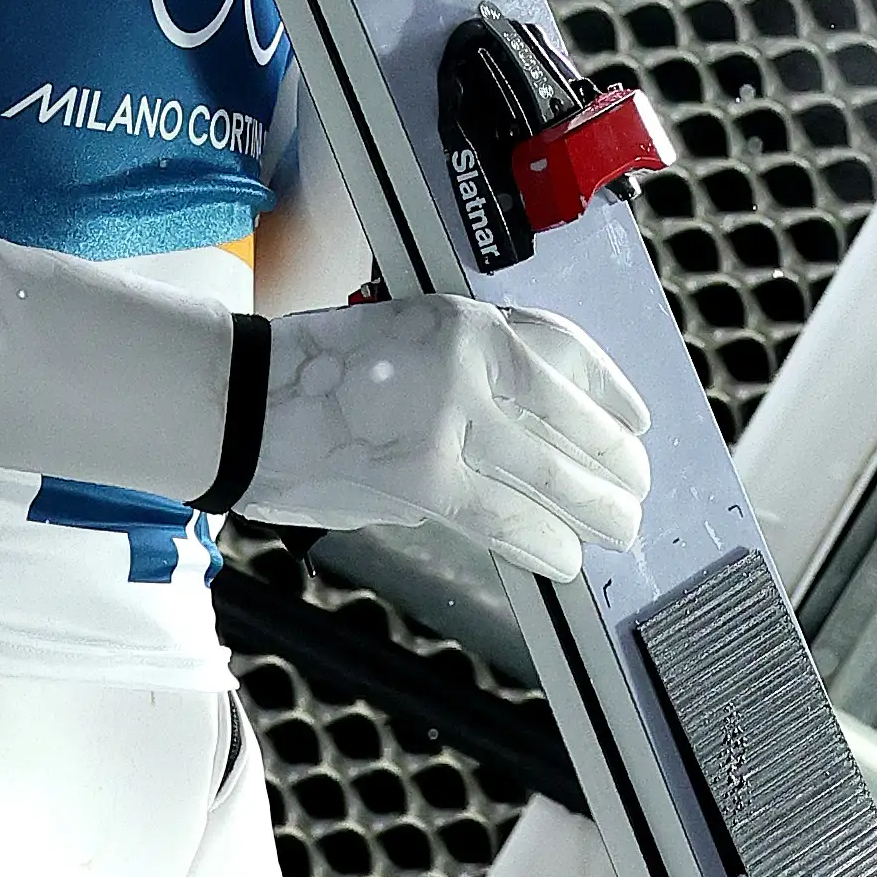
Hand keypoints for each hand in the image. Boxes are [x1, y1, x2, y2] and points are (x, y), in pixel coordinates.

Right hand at [242, 295, 650, 580]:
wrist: (240, 400)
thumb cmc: (314, 371)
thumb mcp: (404, 336)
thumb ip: (467, 377)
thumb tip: (522, 437)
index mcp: (465, 320)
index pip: (566, 352)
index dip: (612, 392)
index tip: (636, 420)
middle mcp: (468, 360)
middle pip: (570, 418)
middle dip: (613, 463)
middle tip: (637, 490)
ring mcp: (449, 419)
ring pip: (549, 471)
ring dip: (592, 507)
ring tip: (618, 528)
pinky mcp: (424, 477)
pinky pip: (503, 516)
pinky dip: (541, 539)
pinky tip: (564, 556)